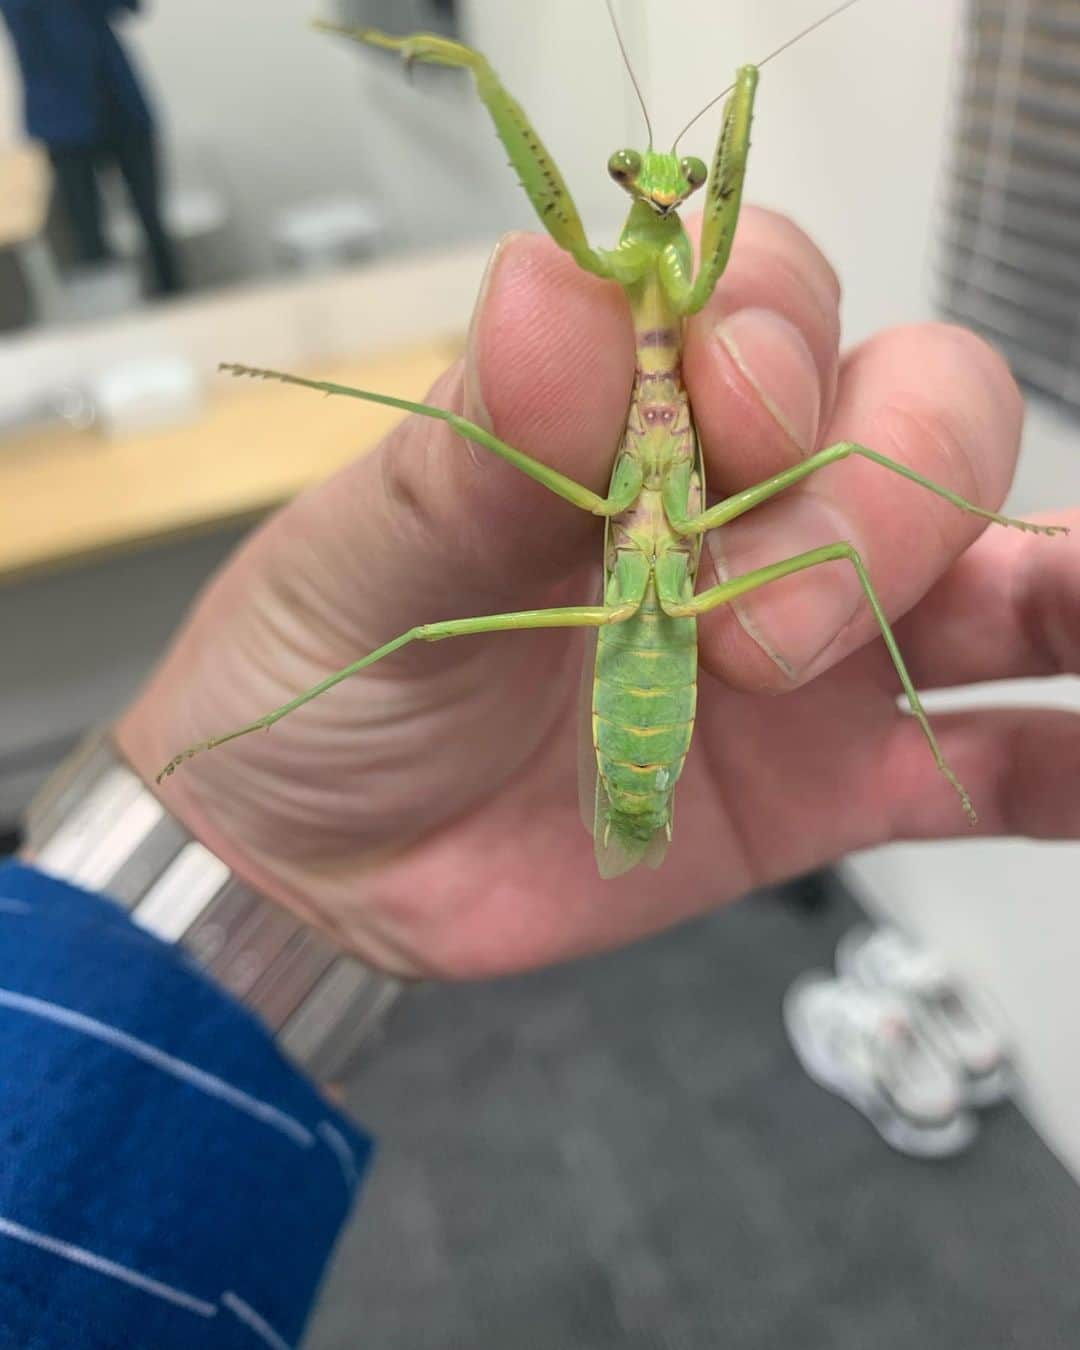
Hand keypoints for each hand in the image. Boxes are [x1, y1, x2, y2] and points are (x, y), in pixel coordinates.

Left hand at [116, 209, 1079, 978]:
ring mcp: (805, 648)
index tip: (724, 406)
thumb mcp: (372, 554)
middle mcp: (745, 508)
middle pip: (914, 424)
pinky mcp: (827, 781)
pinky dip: (1061, 758)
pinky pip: (983, 762)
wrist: (321, 859)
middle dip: (879, 500)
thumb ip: (482, 441)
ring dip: (1060, 585)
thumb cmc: (330, 669)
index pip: (774, 307)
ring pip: (987, 574)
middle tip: (754, 632)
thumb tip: (557, 279)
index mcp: (632, 417)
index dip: (781, 340)